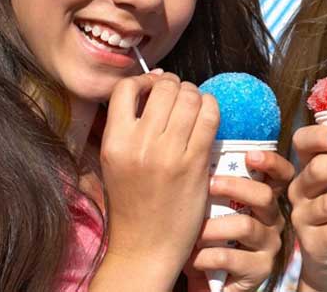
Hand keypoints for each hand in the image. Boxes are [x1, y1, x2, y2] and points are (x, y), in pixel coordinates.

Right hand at [98, 72, 218, 287]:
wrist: (146, 246)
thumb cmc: (132, 203)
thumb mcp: (114, 163)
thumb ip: (127, 128)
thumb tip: (150, 87)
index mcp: (114, 142)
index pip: (125, 88)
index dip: (144, 80)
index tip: (154, 87)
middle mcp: (140, 144)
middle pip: (163, 88)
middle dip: (175, 84)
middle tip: (180, 94)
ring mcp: (170, 153)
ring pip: (189, 97)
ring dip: (195, 94)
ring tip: (194, 104)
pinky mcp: (196, 163)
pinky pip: (209, 117)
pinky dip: (212, 107)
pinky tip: (208, 114)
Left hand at [184, 151, 293, 290]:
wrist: (207, 281)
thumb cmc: (207, 236)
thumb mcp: (212, 207)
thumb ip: (215, 182)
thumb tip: (199, 148)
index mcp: (265, 199)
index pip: (282, 175)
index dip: (272, 162)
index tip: (249, 155)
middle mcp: (273, 219)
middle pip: (265, 195)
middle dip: (235, 187)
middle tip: (208, 185)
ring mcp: (269, 245)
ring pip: (246, 226)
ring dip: (212, 228)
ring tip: (193, 232)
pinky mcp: (259, 270)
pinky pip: (231, 257)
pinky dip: (206, 256)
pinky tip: (193, 258)